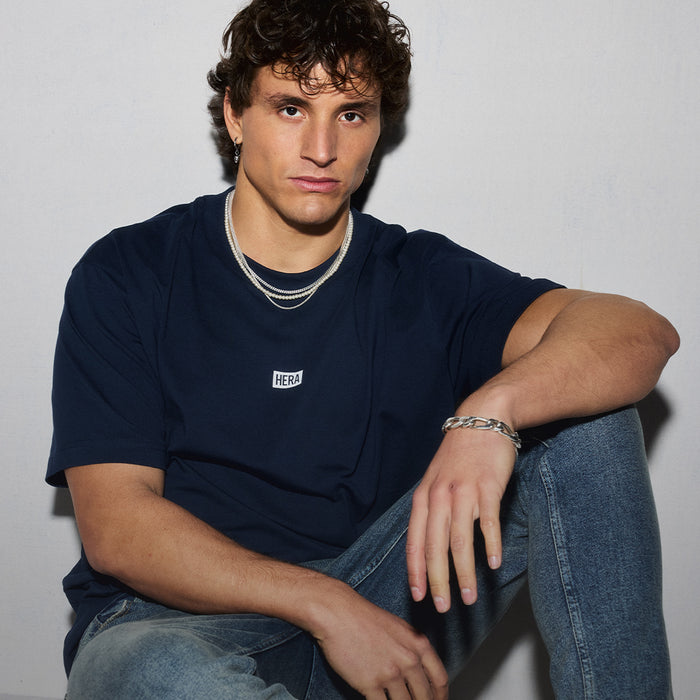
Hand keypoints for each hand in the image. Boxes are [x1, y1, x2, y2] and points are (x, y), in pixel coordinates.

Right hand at [313, 585, 447, 698]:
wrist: (338, 613)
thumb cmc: (364, 618)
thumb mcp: (398, 628)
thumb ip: (412, 649)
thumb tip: (418, 672)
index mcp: (419, 644)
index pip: (440, 680)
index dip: (440, 697)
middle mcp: (409, 659)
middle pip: (425, 698)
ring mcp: (390, 673)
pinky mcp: (370, 684)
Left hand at [406, 426, 516, 611]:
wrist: (481, 420)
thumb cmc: (459, 456)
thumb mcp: (436, 480)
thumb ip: (432, 510)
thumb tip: (430, 545)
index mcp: (424, 497)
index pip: (414, 541)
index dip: (415, 571)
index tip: (419, 596)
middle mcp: (439, 496)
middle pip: (434, 546)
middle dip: (438, 581)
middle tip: (443, 608)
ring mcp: (463, 491)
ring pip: (459, 540)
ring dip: (464, 573)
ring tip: (469, 597)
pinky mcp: (487, 487)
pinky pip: (488, 522)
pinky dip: (490, 545)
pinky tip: (494, 565)